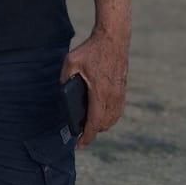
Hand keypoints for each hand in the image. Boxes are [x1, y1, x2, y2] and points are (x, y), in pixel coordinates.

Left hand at [61, 29, 127, 147]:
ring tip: (90, 126)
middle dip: (93, 132)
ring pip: (114, 118)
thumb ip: (65, 77)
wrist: (114, 39)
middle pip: (105, 124)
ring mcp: (120, 93)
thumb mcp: (71, 62)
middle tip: (80, 133)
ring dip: (103, 125)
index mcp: (100, 92)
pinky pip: (119, 110)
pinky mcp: (123, 88)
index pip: (95, 122)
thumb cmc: (91, 50)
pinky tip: (102, 115)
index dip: (87, 136)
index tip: (80, 145)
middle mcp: (113, 96)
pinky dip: (111, 117)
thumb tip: (62, 90)